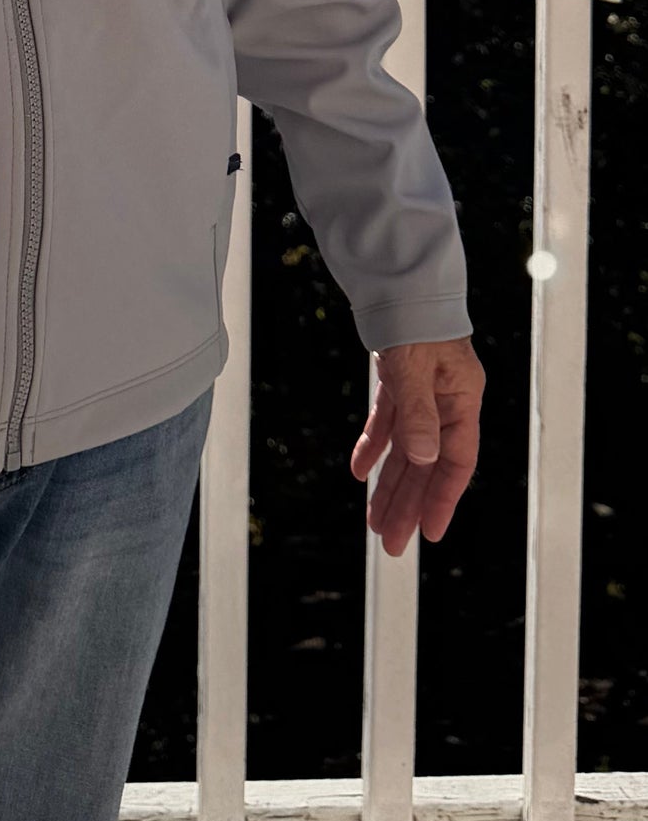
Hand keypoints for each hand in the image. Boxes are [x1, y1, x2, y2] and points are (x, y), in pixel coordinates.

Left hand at [350, 336, 484, 557]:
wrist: (399, 277)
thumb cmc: (414, 317)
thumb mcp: (414, 367)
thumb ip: (418, 412)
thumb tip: (423, 459)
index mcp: (462, 400)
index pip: (456, 462)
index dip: (443, 499)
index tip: (429, 534)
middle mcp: (446, 401)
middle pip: (428, 463)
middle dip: (408, 503)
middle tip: (389, 543)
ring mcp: (424, 391)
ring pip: (407, 448)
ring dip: (390, 483)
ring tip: (373, 521)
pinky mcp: (401, 380)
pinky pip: (389, 422)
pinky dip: (373, 446)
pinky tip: (358, 471)